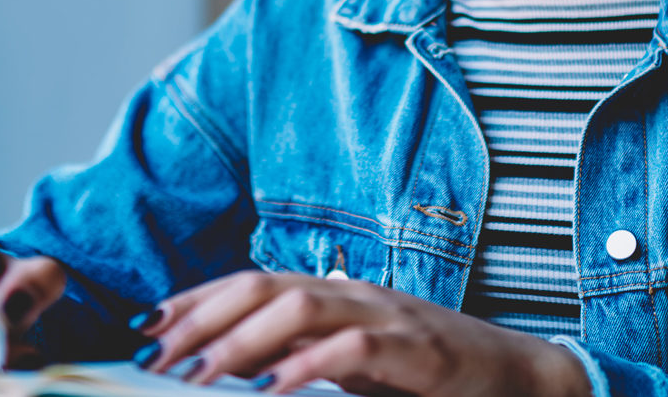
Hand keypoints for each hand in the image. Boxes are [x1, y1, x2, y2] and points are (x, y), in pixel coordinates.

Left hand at [130, 270, 590, 396]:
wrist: (521, 374)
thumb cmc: (430, 374)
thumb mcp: (357, 363)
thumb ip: (304, 359)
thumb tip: (241, 374)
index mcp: (336, 293)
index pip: (251, 282)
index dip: (196, 300)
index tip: (146, 326)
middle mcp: (355, 293)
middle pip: (263, 285)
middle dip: (201, 318)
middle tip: (153, 357)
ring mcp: (387, 316)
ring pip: (300, 306)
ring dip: (240, 340)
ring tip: (196, 377)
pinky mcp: (417, 349)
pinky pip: (353, 349)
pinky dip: (306, 367)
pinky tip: (270, 393)